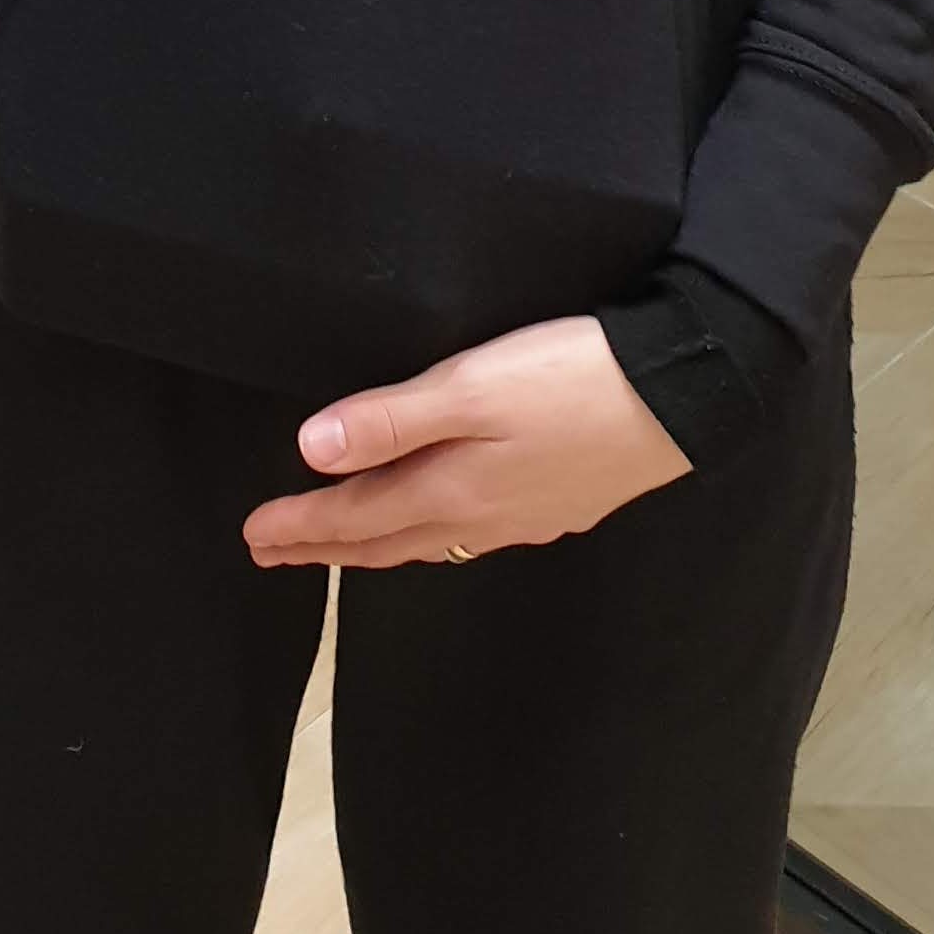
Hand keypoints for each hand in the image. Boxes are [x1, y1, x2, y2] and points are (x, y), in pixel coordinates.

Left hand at [242, 314, 690, 570]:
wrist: (680, 396)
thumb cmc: (569, 379)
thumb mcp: (473, 387)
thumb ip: (392, 418)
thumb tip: (309, 452)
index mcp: (452, 489)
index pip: (358, 516)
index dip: (302, 526)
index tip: (252, 536)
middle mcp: (481, 516)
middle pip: (387, 539)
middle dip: (326, 547)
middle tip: (273, 554)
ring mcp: (522, 516)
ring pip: (428, 542)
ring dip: (375, 545)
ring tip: (340, 547)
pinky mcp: (557, 504)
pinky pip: (468, 536)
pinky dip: (428, 536)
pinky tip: (436, 526)